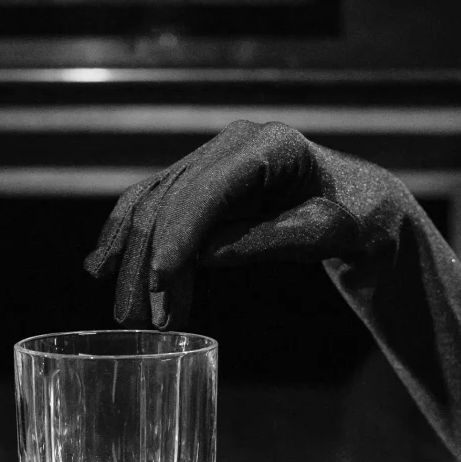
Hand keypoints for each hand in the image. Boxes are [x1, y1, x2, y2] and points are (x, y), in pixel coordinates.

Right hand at [84, 120, 410, 328]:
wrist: (357, 206)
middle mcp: (232, 144)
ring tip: (127, 312)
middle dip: (149, 260)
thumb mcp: (320, 236)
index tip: (161, 282)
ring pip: (154, 205)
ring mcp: (212, 159)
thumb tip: (199, 257)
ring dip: (134, 260)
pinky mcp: (200, 181)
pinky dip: (129, 239)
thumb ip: (263, 241)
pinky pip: (155, 205)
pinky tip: (103, 267)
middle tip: (139, 317)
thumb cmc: (350, 220)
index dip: (179, 235)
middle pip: (172, 199)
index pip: (209, 190)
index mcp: (270, 146)